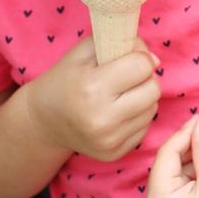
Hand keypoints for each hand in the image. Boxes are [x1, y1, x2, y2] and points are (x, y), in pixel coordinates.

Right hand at [24, 36, 160, 160]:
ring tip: (120, 96)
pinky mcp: (114, 153)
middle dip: (144, 78)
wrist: (44, 122)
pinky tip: (117, 113)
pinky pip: (145, 127)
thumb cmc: (66, 80)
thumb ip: (119, 43)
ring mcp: (109, 140)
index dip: (139, 57)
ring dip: (142, 98)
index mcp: (92, 88)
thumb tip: (154, 60)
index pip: (142, 66)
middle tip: (126, 78)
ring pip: (152, 108)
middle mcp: (102, 119)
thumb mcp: (84, 52)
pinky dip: (137, 116)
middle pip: (153, 89)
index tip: (128, 58)